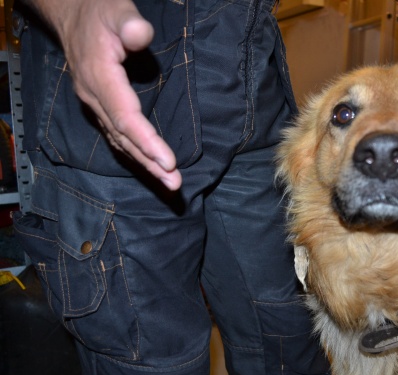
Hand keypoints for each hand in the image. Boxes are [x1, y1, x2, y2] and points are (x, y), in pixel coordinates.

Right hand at [27, 0, 181, 189]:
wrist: (73, 15)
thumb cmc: (99, 12)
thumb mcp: (115, 9)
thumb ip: (128, 23)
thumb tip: (140, 36)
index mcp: (99, 77)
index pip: (125, 117)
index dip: (146, 141)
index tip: (168, 161)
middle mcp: (94, 97)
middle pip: (124, 138)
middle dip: (150, 164)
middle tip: (175, 185)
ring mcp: (95, 105)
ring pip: (120, 142)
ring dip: (145, 165)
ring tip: (169, 185)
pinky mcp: (100, 108)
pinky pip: (118, 137)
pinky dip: (135, 155)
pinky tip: (151, 168)